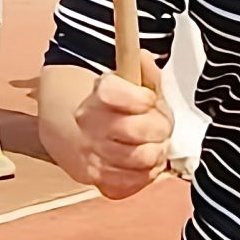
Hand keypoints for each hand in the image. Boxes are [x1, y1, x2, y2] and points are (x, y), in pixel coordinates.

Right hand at [68, 52, 174, 199]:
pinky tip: (142, 162)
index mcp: (99, 95)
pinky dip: (146, 174)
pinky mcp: (97, 179)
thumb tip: (145, 57)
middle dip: (160, 128)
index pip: (124, 96)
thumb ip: (144, 71)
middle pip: (138, 131)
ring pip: (141, 160)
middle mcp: (90, 125)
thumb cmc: (117, 108)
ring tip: (152, 144)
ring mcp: (91, 154)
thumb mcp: (132, 82)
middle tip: (160, 127)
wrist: (80, 132)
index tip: (149, 100)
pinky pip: (134, 182)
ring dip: (156, 152)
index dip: (145, 99)